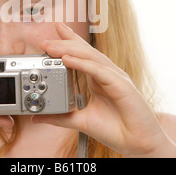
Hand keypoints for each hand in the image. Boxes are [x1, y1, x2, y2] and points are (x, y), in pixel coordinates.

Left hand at [35, 23, 175, 156]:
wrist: (139, 145)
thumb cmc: (116, 131)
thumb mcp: (81, 121)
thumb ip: (60, 117)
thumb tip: (37, 116)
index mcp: (99, 79)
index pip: (82, 54)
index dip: (70, 40)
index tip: (55, 29)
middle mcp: (108, 74)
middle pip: (84, 51)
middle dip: (64, 42)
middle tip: (46, 40)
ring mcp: (116, 78)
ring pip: (91, 57)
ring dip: (69, 50)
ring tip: (51, 46)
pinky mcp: (122, 86)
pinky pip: (99, 71)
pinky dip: (83, 64)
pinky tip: (67, 59)